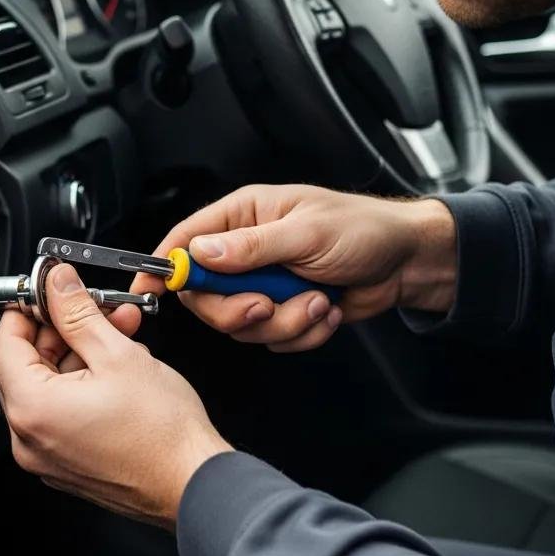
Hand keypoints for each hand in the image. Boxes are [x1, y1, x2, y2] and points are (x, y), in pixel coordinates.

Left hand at [0, 262, 231, 527]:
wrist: (193, 483)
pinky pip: (62, 412)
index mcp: (32, 409)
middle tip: (95, 307)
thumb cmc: (163, 434)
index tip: (49, 293)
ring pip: (49, 386)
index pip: (4, 343)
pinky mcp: (67, 464)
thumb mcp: (117, 354)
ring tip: (121, 334)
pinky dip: (84, 383)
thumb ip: (78, 312)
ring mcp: (47, 455)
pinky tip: (117, 365)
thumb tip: (58, 285)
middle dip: (63, 329)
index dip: (26, 309)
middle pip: (26, 365)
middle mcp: (29, 439)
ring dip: (81, 353)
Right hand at [130, 184, 455, 351]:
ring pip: (242, 324)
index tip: (148, 289)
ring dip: (283, 322)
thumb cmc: (362, 229)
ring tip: (315, 299)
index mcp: (243, 217)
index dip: (163, 265)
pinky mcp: (284, 311)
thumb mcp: (305, 233)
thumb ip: (250, 247)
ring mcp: (264, 284)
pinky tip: (325, 309)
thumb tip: (200, 253)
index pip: (186, 240)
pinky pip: (272, 338)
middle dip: (238, 311)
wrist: (406, 262)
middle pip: (206, 296)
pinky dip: (302, 332)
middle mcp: (246, 252)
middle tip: (267, 304)